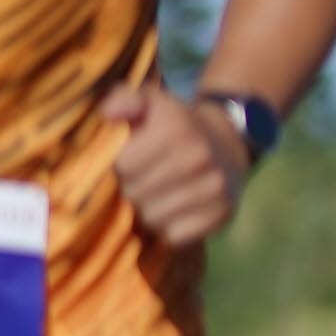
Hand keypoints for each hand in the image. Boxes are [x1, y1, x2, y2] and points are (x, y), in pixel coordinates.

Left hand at [104, 83, 249, 246]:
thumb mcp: (152, 102)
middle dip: (133, 188)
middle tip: (145, 179)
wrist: (227, 144)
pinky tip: (175, 211)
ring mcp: (214, 188)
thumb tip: (108, 114)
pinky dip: (169, 228)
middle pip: (136, 194)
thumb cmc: (175, 125)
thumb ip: (125, 100)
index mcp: (177, 128)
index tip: (133, 159)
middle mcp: (199, 157)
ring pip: (153, 218)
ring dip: (149, 210)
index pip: (124, 166)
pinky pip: (175, 236)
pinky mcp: (222, 214)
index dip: (122, 165)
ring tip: (158, 195)